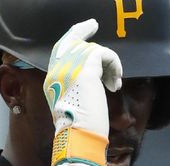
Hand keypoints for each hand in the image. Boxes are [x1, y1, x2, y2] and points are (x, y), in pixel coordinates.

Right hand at [43, 19, 122, 137]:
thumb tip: (93, 77)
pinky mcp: (86, 69)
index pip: (60, 52)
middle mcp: (58, 71)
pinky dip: (115, 65)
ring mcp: (71, 68)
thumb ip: (76, 88)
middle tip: (94, 25)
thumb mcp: (73, 106)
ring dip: (109, 63)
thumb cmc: (79, 130)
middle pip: (70, 41)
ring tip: (115, 82)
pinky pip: (104, 54)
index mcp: (52, 81)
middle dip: (82, 30)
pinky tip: (116, 83)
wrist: (79, 137)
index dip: (72, 40)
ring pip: (93, 49)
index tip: (84, 32)